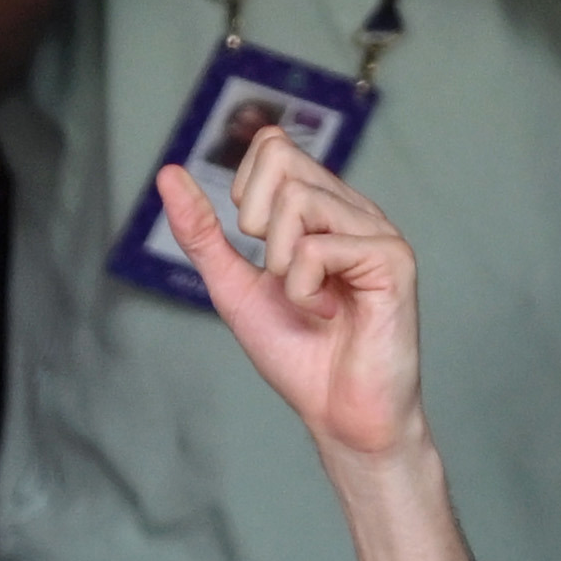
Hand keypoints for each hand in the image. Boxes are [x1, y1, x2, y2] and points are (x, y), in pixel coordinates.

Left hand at [156, 132, 423, 468]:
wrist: (339, 415)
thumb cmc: (299, 356)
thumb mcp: (235, 288)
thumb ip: (204, 235)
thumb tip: (168, 174)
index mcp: (321, 208)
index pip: (273, 144)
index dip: (247, 191)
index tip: (258, 247)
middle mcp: (351, 208)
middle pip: (281, 157)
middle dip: (258, 226)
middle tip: (282, 276)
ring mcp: (376, 229)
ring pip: (297, 202)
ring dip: (281, 268)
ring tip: (310, 302)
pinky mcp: (392, 258)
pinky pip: (320, 249)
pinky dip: (306, 292)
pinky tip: (331, 314)